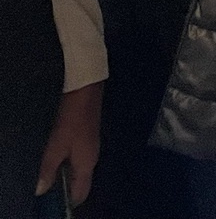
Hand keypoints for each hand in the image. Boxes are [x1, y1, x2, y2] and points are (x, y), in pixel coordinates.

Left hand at [37, 81, 100, 203]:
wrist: (86, 93)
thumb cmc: (71, 122)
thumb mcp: (56, 147)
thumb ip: (48, 170)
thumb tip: (41, 191)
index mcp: (86, 164)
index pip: (81, 193)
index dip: (68, 202)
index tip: (53, 205)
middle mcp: (92, 159)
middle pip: (80, 183)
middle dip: (65, 190)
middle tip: (47, 191)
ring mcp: (91, 149)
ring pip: (79, 172)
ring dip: (65, 177)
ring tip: (48, 177)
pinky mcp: (88, 140)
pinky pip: (78, 161)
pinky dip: (67, 166)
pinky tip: (56, 161)